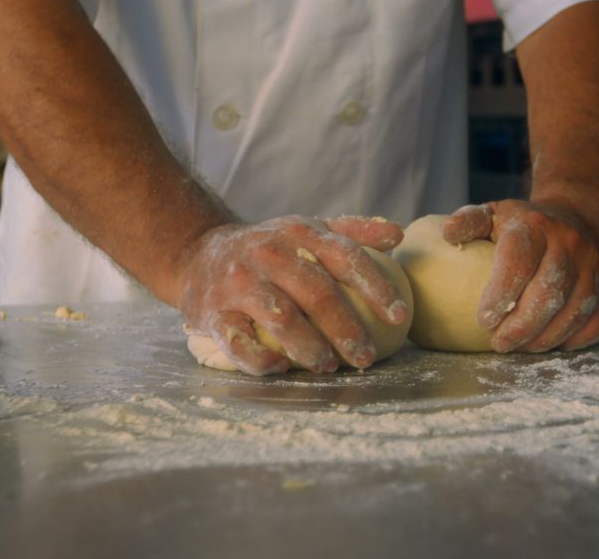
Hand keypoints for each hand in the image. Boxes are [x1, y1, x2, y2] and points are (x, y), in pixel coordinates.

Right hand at [176, 215, 408, 375]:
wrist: (199, 253)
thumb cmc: (269, 248)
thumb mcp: (307, 230)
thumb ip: (353, 233)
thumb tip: (398, 235)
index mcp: (299, 234)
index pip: (345, 258)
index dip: (375, 287)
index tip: (398, 315)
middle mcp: (270, 254)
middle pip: (316, 292)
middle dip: (346, 328)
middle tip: (365, 356)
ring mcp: (239, 282)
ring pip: (280, 317)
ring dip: (309, 346)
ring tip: (329, 365)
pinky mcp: (212, 311)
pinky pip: (236, 341)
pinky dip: (258, 357)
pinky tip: (280, 367)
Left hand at [442, 200, 598, 352]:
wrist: (574, 219)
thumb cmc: (523, 226)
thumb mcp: (492, 214)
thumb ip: (468, 222)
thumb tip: (447, 235)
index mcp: (535, 226)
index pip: (519, 260)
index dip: (502, 293)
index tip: (483, 320)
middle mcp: (569, 244)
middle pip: (549, 292)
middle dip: (522, 325)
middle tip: (499, 343)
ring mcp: (593, 266)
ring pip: (574, 310)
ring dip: (545, 337)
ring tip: (520, 347)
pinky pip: (596, 321)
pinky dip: (573, 340)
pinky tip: (550, 345)